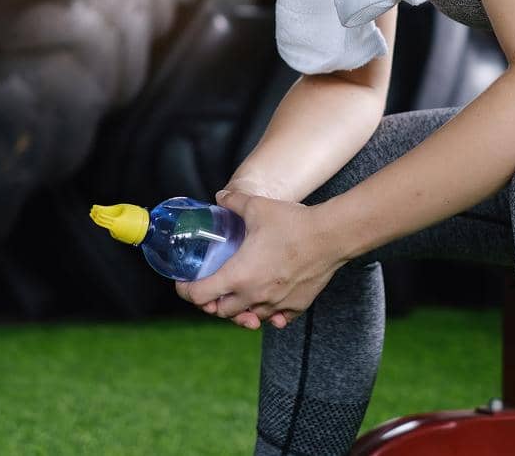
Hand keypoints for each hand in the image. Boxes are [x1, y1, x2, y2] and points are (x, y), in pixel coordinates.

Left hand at [174, 188, 343, 333]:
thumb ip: (233, 202)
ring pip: (248, 317)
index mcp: (238, 276)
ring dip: (239, 309)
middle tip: (211, 286)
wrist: (330, 236)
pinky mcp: (296, 306)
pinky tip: (268, 302)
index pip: (200, 296)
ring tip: (238, 295)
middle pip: (221, 312)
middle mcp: (253, 296)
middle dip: (212, 302)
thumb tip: (221, 197)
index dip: (186, 291)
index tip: (184, 284)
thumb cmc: (292, 223)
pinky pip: (276, 318)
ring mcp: (276, 304)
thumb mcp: (256, 207)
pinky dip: (268, 313)